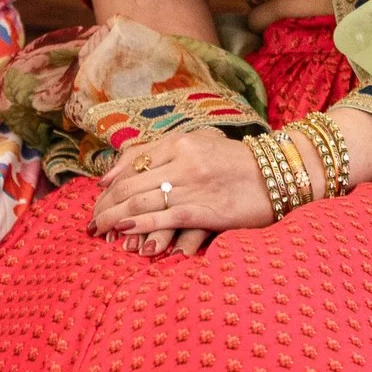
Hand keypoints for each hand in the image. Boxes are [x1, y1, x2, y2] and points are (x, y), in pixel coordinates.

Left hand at [89, 129, 272, 255]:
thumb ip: (160, 152)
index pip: (132, 163)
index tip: (97, 200)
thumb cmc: (238, 164)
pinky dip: (138, 223)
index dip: (110, 184)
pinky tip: (123, 230)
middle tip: (90, 222)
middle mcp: (183, 159)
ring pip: (141, 200)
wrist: (281, 175)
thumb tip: (115, 171)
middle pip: (131, 182)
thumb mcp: (200, 144)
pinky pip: (163, 216)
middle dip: (105, 204)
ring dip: (114, 216)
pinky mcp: (204, 209)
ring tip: (98, 230)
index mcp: (180, 141)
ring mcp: (193, 184)